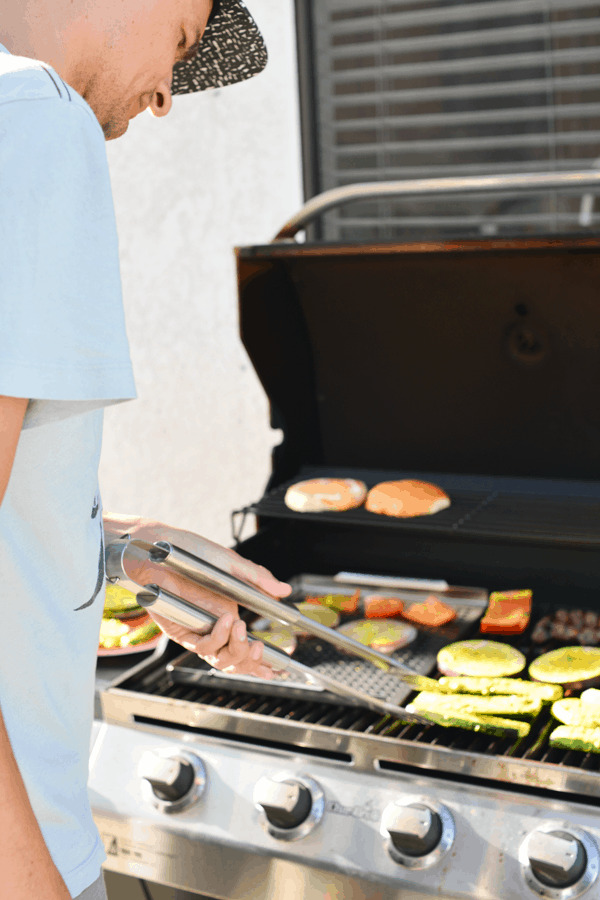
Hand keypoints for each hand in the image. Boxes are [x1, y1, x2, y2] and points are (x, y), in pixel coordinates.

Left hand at [103, 514, 291, 677]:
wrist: (160, 548)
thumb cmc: (191, 553)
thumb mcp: (231, 563)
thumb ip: (257, 578)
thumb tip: (283, 590)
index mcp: (229, 614)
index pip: (247, 646)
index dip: (261, 660)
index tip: (278, 666)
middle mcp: (214, 627)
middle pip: (236, 660)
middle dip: (251, 661)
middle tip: (260, 648)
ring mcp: (199, 631)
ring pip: (220, 660)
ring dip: (237, 652)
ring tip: (244, 634)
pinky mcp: (181, 631)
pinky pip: (202, 646)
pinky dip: (218, 638)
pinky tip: (227, 622)